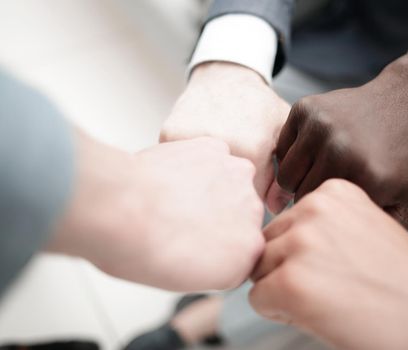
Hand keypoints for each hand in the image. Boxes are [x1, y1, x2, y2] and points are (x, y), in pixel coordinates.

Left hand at [49, 132, 264, 291]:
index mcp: (249, 252)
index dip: (217, 242)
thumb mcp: (190, 279)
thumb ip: (215, 261)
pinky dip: (196, 159)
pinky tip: (172, 173)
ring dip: (210, 183)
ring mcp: (237, 177)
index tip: (198, 241)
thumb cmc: (144, 248)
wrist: (123, 212)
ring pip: (229, 179)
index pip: (242, 245)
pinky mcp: (217, 150)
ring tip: (174, 193)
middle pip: (239, 209)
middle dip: (217, 211)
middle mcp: (253, 213)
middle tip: (181, 216)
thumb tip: (208, 248)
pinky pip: (212, 153)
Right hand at [161, 62, 290, 199]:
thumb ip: (282, 176)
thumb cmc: (259, 108)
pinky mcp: (169, 136)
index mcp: (252, 154)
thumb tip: (275, 207)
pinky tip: (195, 155)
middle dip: (228, 194)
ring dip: (204, 182)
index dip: (251, 201)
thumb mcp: (281, 137)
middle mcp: (221, 149)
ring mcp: (191, 142)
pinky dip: (183, 167)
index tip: (249, 192)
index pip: (251, 203)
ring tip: (214, 164)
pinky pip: (174, 167)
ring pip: (196, 183)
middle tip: (231, 176)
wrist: (227, 74)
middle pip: (222, 197)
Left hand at [251, 180, 407, 349]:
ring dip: (284, 290)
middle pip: (268, 244)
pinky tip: (322, 314)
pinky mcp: (290, 282)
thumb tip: (271, 239)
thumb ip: (319, 224)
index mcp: (332, 191)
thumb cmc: (402, 279)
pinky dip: (280, 313)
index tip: (335, 266)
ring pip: (260, 270)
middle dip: (286, 269)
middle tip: (331, 287)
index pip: (285, 222)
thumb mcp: (360, 227)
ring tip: (329, 299)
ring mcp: (300, 243)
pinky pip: (259, 299)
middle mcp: (313, 209)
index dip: (302, 253)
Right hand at [268, 50, 407, 228]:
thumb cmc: (406, 160)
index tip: (340, 211)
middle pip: (299, 197)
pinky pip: (281, 149)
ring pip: (285, 175)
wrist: (406, 104)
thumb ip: (382, 233)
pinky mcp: (304, 109)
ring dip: (297, 182)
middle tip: (328, 195)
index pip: (325, 217)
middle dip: (310, 201)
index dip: (328, 219)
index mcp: (366, 177)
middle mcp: (339, 148)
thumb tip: (344, 247)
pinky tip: (312, 156)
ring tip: (317, 179)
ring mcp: (319, 125)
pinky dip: (292, 157)